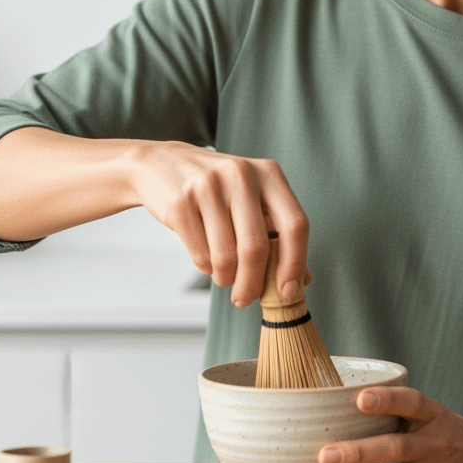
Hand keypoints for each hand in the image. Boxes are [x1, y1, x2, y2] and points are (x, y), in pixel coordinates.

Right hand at [127, 141, 308, 307]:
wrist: (161, 163)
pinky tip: (205, 258)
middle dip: (252, 284)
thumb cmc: (216, 187)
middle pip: (257, 247)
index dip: (295, 263)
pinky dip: (206, 268)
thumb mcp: (252, 197)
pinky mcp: (181, 202)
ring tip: (224, 276)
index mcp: (269, 173)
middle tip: (245, 299)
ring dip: (227, 279)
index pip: (295, 224)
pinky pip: (201, 255)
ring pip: (227, 257)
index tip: (288, 291)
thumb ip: (277, 233)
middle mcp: (242, 175)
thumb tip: (301, 279)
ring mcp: (209, 186)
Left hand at [308, 387, 462, 462]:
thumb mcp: (434, 412)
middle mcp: (436, 446)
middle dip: (358, 454)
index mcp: (436, 416)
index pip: (413, 403)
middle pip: (396, 449)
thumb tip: (340, 405)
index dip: (388, 400)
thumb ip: (399, 410)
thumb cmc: (451, 431)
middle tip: (324, 456)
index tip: (360, 399)